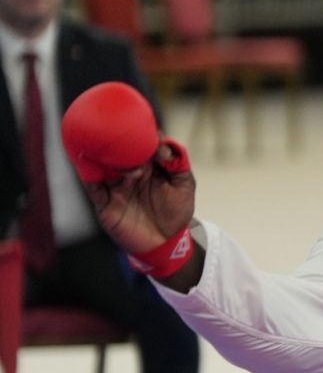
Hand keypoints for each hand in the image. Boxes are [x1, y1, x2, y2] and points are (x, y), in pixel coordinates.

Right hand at [83, 141, 196, 255]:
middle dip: (123, 146)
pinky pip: (93, 188)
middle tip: (128, 142)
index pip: (142, 146)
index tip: (147, 130)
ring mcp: (116, 188)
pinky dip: (88, 175)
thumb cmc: (176, 211)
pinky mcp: (105, 204)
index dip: (144, 136)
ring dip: (105, 158)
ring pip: (104, 167)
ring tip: (106, 148)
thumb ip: (178, 165)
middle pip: (120, 154)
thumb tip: (166, 145)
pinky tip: (88, 164)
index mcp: (149, 167)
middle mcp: (129, 174)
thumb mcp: (184, 185)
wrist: (166, 242)